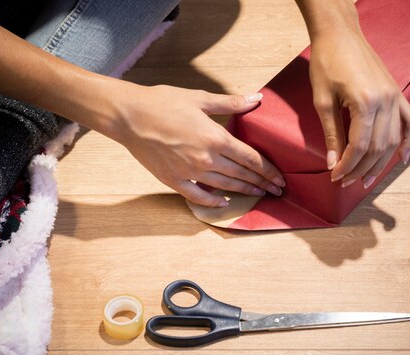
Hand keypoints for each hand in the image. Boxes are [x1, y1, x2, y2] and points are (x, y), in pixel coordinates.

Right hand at [103, 82, 284, 206]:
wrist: (129, 116)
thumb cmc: (163, 102)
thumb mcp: (200, 98)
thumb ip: (231, 103)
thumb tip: (256, 99)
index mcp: (215, 138)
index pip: (251, 158)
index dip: (268, 170)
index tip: (280, 178)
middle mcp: (206, 158)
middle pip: (241, 175)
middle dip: (262, 183)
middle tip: (277, 190)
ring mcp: (190, 172)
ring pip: (225, 186)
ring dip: (244, 191)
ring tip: (258, 194)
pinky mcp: (174, 180)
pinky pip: (198, 196)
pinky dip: (213, 201)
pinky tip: (224, 202)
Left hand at [309, 30, 409, 187]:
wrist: (340, 34)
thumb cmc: (326, 62)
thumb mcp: (322, 100)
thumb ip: (331, 133)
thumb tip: (332, 163)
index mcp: (365, 102)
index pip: (359, 146)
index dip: (347, 166)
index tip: (336, 177)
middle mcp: (386, 101)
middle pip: (378, 147)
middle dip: (361, 168)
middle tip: (346, 182)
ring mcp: (395, 96)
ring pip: (393, 140)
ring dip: (381, 163)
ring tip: (367, 179)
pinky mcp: (397, 92)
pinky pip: (409, 122)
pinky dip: (408, 141)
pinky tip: (401, 159)